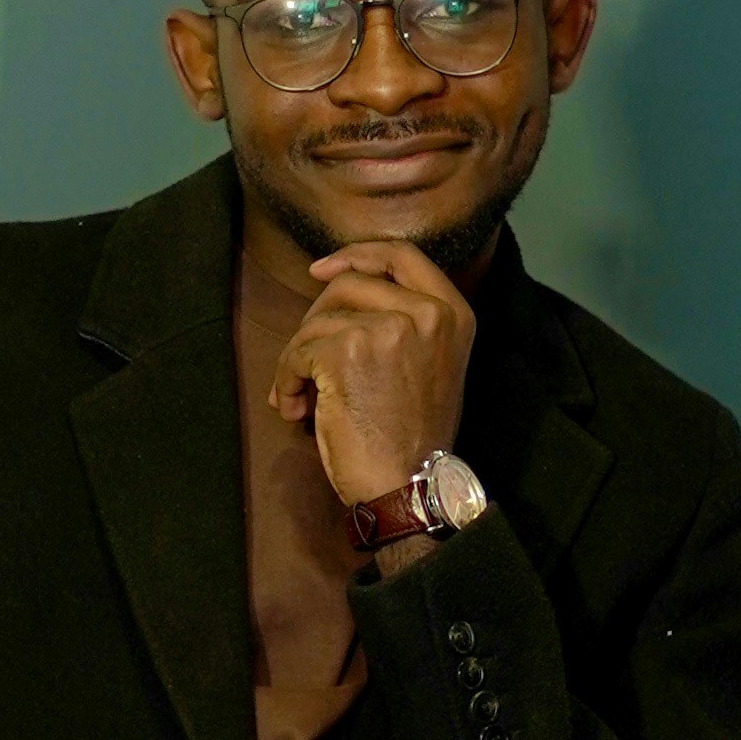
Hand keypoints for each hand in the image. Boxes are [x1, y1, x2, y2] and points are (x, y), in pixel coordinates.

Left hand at [274, 240, 473, 507]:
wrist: (407, 485)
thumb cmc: (412, 436)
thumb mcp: (431, 363)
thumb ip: (403, 321)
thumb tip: (338, 292)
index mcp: (453, 312)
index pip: (402, 254)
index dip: (358, 254)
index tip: (324, 270)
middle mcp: (426, 312)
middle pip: (349, 283)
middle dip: (316, 318)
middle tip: (306, 359)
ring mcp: (388, 327)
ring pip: (318, 320)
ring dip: (297, 358)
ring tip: (299, 396)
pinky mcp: (348, 349)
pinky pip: (299, 350)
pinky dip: (287, 378)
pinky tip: (296, 408)